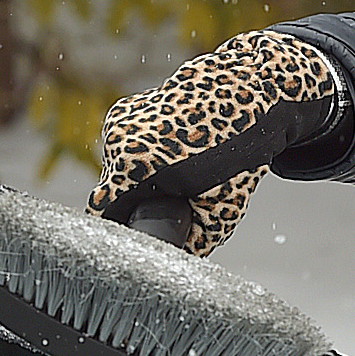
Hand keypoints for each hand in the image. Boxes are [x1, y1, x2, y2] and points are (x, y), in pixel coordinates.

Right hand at [87, 29, 340, 255]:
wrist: (251, 93)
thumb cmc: (241, 154)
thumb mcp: (221, 213)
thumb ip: (191, 244)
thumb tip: (173, 262)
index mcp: (135, 165)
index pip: (104, 213)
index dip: (120, 231)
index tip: (136, 238)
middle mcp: (119, 141)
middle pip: (115, 193)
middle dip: (140, 204)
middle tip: (177, 202)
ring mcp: (119, 122)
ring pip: (120, 170)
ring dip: (144, 179)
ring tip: (185, 171)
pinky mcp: (125, 110)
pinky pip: (127, 149)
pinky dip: (147, 157)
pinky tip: (178, 152)